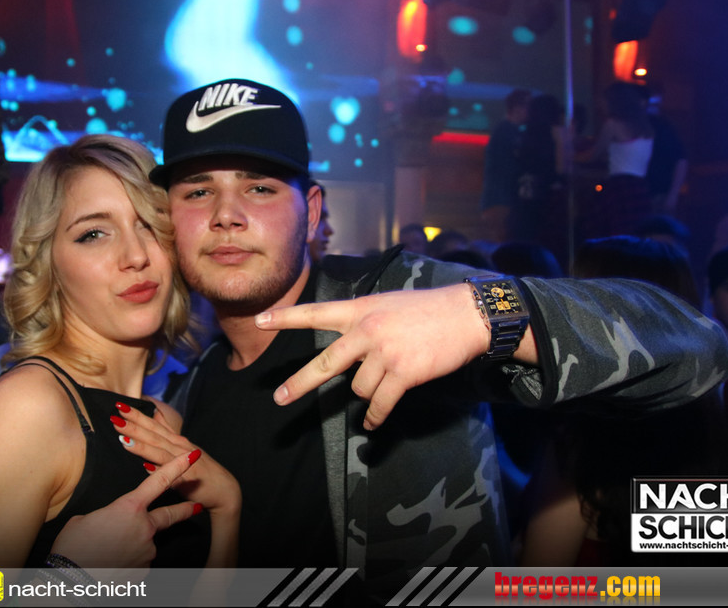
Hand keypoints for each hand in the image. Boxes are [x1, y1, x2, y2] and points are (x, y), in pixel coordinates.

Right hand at [50, 449, 202, 567]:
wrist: (71, 582)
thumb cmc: (72, 548)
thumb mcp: (83, 521)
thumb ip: (104, 517)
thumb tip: (108, 524)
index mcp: (129, 508)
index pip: (158, 482)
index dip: (177, 467)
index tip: (192, 456)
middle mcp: (144, 528)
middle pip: (170, 515)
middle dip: (185, 510)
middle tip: (196, 507)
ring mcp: (146, 551)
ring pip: (145, 544)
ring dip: (134, 546)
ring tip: (107, 553)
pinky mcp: (143, 571)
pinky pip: (139, 563)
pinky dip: (128, 563)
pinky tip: (111, 565)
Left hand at [111, 404, 240, 517]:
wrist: (224, 491)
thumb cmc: (202, 470)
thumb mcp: (183, 446)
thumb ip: (168, 431)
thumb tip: (155, 414)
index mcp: (176, 441)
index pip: (153, 425)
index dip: (137, 415)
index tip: (120, 405)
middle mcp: (179, 448)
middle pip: (153, 434)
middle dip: (135, 423)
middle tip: (117, 412)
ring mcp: (183, 462)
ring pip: (158, 451)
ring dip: (141, 443)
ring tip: (123, 436)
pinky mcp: (187, 479)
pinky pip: (169, 474)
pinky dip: (158, 468)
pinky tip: (145, 465)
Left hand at [254, 283, 495, 429]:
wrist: (466, 315)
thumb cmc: (428, 310)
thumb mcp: (387, 304)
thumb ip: (364, 321)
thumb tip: (350, 353)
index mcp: (360, 309)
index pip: (316, 313)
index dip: (286, 318)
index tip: (260, 321)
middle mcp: (367, 330)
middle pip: (326, 362)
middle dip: (300, 384)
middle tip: (279, 399)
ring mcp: (384, 352)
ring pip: (359, 388)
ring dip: (370, 391)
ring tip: (389, 377)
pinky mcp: (403, 373)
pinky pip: (380, 403)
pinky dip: (376, 416)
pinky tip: (373, 423)